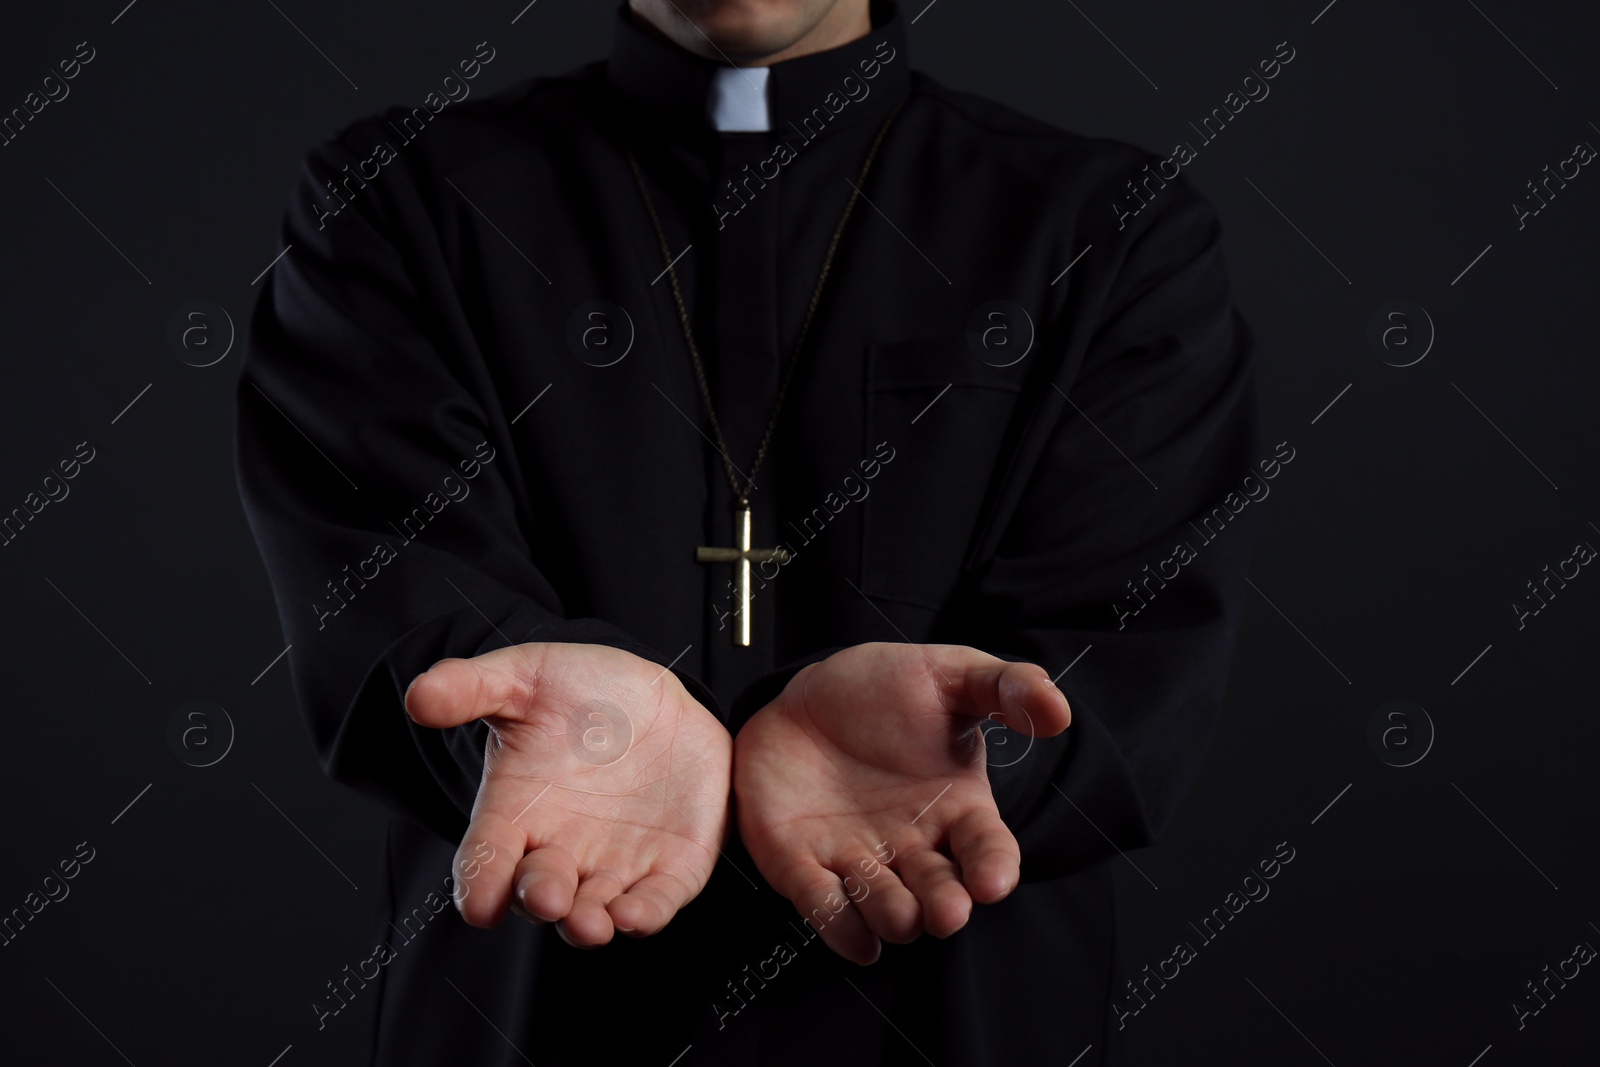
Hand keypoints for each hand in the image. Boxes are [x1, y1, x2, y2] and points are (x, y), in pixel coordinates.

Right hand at [405, 642, 730, 946]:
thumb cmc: (579, 692)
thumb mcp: (525, 677)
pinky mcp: (667, 867)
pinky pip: (655, 902)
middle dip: (540, 899)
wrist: (655, 696)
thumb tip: (419, 697)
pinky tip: (635, 915)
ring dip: (587, 923)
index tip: (478, 903)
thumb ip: (472, 687)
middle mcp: (559, 850)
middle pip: (538, 892)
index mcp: (515, 813)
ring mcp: (612, 864)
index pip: (485, 858)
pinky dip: (644, 915)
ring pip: (593, 910)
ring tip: (589, 923)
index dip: (480, 883)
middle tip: (546, 897)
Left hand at [733, 642, 1069, 963]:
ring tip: (903, 915)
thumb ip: (1003, 687)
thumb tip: (1059, 710)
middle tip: (947, 910)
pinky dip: (837, 924)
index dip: (994, 868)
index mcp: (956, 809)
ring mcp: (857, 859)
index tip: (994, 881)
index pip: (988, 850)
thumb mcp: (947, 674)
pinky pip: (822, 904)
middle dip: (946, 906)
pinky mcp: (802, 865)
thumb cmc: (880, 689)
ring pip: (886, 907)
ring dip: (895, 917)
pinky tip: (856, 938)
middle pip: (939, 892)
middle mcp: (912, 845)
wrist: (803, 694)